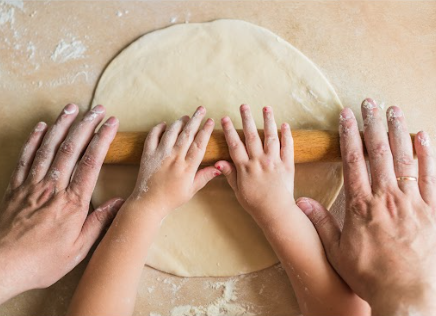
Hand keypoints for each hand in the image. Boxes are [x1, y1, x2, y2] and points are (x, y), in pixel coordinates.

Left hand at [0, 104, 123, 302]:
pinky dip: (33, 140)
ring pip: (48, 147)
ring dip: (61, 125)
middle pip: (71, 148)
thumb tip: (119, 202)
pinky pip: (25, 158)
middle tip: (97, 109)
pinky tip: (40, 127)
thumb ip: (99, 222)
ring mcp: (32, 185)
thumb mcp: (78, 249)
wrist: (2, 266)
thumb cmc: (41, 260)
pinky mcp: (16, 188)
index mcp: (72, 202)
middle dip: (86, 124)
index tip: (111, 123)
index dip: (102, 139)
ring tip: (72, 108)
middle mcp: (53, 188)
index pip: (91, 162)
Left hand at [128, 106, 219, 216]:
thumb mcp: (191, 190)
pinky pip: (152, 136)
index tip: (210, 121)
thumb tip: (219, 167)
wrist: (148, 203)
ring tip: (186, 116)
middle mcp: (174, 158)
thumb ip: (204, 176)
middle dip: (195, 119)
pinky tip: (164, 124)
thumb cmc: (171, 199)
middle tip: (201, 109)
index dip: (205, 131)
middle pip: (187, 134)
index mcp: (187, 167)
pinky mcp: (148, 155)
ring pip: (171, 132)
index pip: (199, 144)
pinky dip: (158, 128)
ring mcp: (160, 155)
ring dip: (179, 122)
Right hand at [215, 104, 294, 224]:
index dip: (229, 130)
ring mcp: (274, 162)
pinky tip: (284, 125)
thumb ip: (230, 174)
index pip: (235, 144)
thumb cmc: (254, 203)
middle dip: (247, 119)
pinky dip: (287, 135)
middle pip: (251, 136)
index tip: (225, 118)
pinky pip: (288, 147)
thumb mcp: (237, 190)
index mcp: (245, 167)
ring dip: (268, 121)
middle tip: (244, 105)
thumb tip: (218, 161)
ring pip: (271, 137)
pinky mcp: (287, 165)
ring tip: (266, 108)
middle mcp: (259, 161)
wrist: (276, 212)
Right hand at [297, 99, 435, 314]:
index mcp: (361, 205)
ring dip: (397, 132)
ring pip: (404, 159)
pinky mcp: (431, 210)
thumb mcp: (337, 251)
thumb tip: (301, 201)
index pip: (353, 161)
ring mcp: (411, 202)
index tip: (345, 115)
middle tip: (368, 102)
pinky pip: (430, 177)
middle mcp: (386, 198)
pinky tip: (423, 136)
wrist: (406, 294)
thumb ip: (320, 223)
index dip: (349, 135)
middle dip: (372, 124)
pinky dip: (427, 155)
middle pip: (378, 153)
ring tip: (393, 110)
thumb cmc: (369, 273)